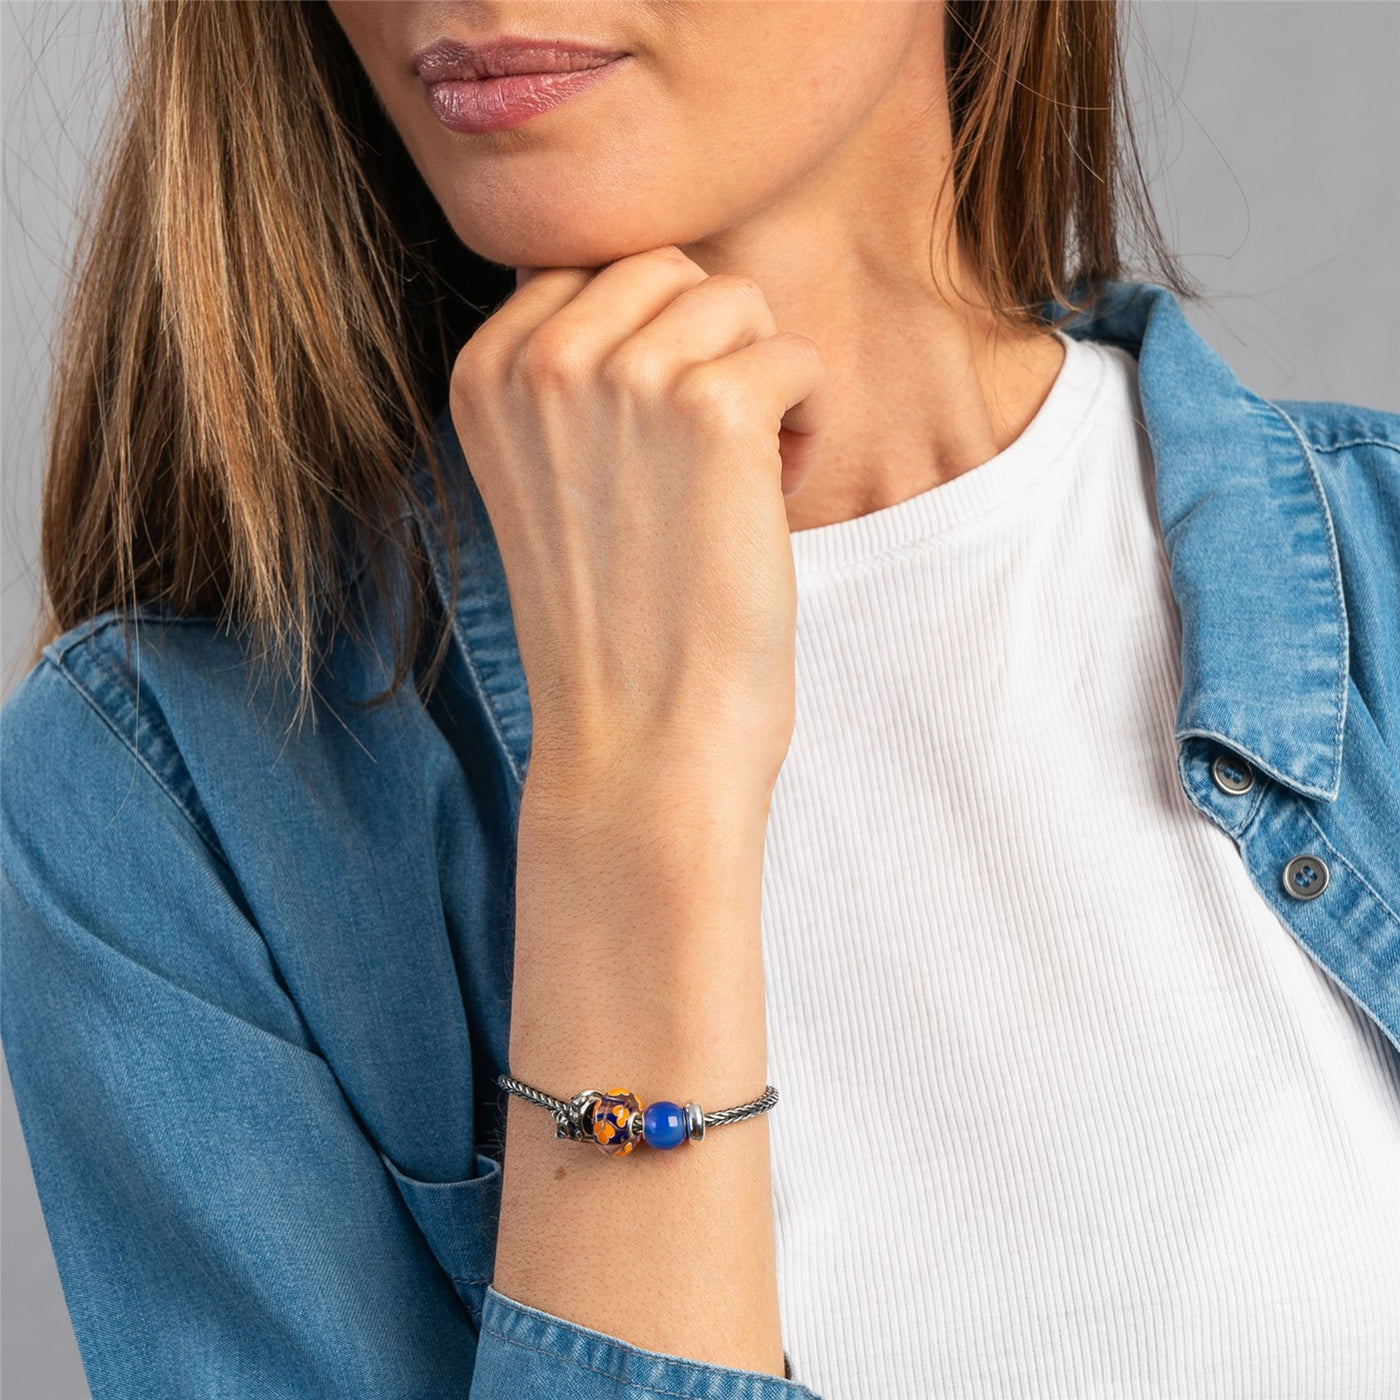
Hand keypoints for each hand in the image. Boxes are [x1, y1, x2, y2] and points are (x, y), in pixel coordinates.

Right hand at [448, 246, 826, 801]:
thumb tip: (665, 286)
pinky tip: (779, 494)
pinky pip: (797, 356)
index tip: (659, 433)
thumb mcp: (550, 481)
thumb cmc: (614, 623)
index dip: (650, 340)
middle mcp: (541, 360)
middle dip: (709, 345)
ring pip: (737, 302)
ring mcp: (624, 377)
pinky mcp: (713, 410)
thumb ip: (574, 380)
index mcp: (484, 374)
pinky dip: (811, 421)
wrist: (641, 740)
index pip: (591, 270)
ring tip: (747, 478)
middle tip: (715, 450)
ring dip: (762, 381)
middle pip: (666, 269)